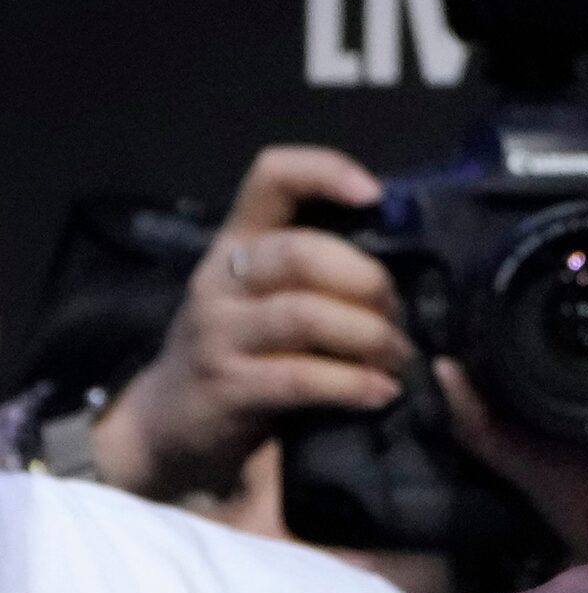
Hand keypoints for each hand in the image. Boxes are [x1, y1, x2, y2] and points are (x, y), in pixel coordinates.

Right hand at [92, 146, 409, 499]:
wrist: (170, 421)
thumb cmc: (244, 348)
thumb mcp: (270, 295)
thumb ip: (322, 269)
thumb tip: (413, 255)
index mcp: (240, 241)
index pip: (271, 179)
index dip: (324, 172)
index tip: (375, 194)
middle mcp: (222, 278)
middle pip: (301, 254)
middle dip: (368, 282)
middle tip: (399, 316)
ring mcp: (219, 332)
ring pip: (305, 315)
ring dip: (369, 336)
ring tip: (398, 357)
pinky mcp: (228, 386)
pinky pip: (301, 378)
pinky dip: (353, 384)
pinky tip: (381, 393)